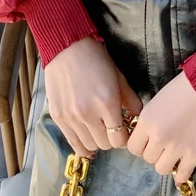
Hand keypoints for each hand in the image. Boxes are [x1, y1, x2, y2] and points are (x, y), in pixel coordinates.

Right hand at [45, 35, 142, 157]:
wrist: (67, 49)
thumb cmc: (97, 60)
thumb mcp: (119, 78)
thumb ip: (131, 101)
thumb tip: (137, 118)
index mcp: (107, 103)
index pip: (120, 139)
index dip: (124, 137)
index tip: (124, 129)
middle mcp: (88, 114)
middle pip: (105, 145)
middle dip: (112, 138)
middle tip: (111, 127)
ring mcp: (71, 118)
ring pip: (89, 146)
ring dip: (97, 140)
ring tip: (98, 128)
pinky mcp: (58, 117)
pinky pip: (72, 143)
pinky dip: (81, 144)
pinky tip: (86, 138)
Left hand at [127, 71, 195, 184]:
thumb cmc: (186, 87)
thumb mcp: (160, 100)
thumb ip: (152, 121)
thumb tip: (149, 136)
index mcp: (147, 121)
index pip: (133, 147)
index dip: (142, 145)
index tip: (149, 141)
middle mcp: (158, 137)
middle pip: (148, 158)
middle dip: (156, 152)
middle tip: (166, 144)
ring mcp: (176, 148)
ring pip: (162, 169)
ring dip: (168, 162)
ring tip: (176, 154)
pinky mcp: (195, 154)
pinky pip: (182, 174)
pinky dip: (181, 174)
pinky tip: (183, 169)